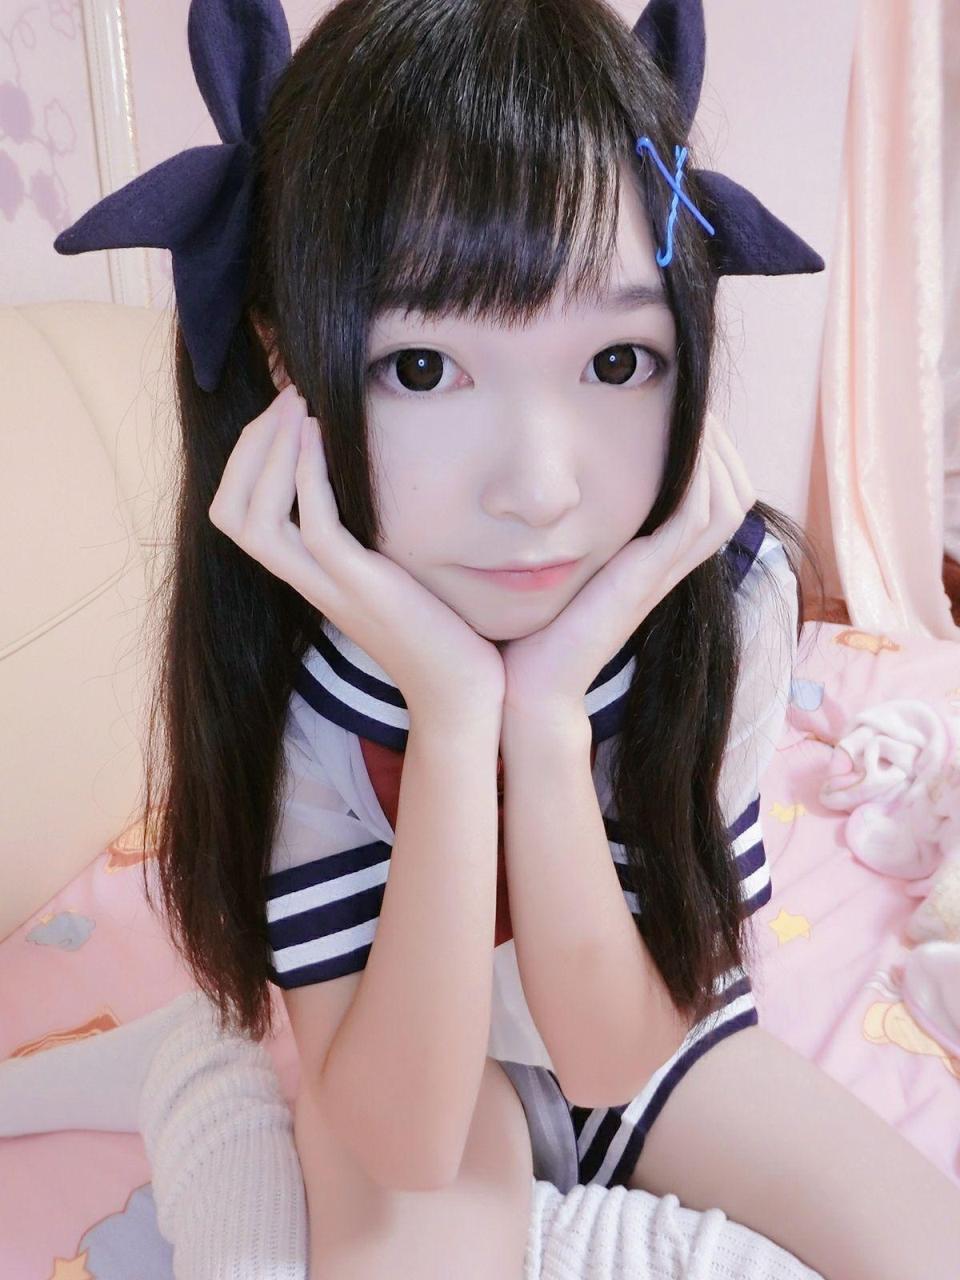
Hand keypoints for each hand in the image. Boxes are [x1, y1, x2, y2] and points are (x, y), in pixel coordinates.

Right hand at [208, 383, 505, 722]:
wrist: (461, 690)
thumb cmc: (435, 630)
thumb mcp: (388, 572)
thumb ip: (366, 537)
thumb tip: (365, 487)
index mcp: (307, 576)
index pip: (238, 515)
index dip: (245, 459)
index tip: (280, 414)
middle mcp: (307, 581)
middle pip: (230, 513)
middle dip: (248, 446)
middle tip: (284, 396)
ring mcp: (329, 586)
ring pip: (256, 519)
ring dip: (269, 453)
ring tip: (296, 405)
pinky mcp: (361, 587)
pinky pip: (314, 526)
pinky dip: (307, 476)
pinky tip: (319, 436)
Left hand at [500, 415, 756, 717]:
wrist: (527, 685)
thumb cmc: (532, 629)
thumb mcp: (559, 565)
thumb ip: (568, 531)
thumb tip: (545, 485)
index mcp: (653, 559)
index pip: (714, 496)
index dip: (710, 453)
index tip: (678, 412)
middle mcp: (665, 565)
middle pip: (733, 493)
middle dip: (719, 444)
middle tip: (692, 405)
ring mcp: (660, 572)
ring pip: (725, 501)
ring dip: (713, 452)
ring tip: (692, 414)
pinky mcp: (647, 578)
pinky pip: (694, 517)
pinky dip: (694, 477)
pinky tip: (676, 445)